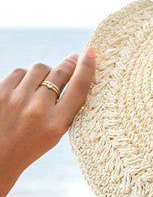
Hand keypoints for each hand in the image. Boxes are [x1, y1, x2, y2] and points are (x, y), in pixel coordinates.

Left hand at [0, 47, 95, 196]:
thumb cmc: (30, 144)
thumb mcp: (56, 133)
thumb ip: (66, 107)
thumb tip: (75, 70)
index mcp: (57, 123)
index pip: (78, 87)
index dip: (87, 67)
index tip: (91, 52)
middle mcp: (38, 110)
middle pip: (59, 73)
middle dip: (67, 65)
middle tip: (72, 61)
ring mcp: (16, 99)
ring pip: (39, 68)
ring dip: (44, 74)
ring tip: (41, 87)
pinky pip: (19, 72)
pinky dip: (24, 78)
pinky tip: (24, 90)